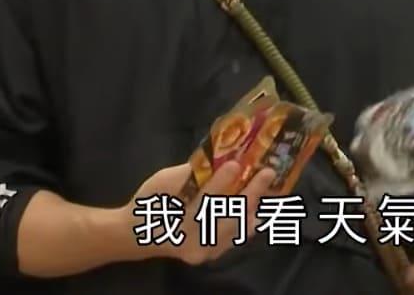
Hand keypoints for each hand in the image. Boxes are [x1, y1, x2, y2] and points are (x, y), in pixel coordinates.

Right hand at [121, 161, 277, 265]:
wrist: (139, 233)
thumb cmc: (151, 201)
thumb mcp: (163, 180)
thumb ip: (189, 172)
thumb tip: (220, 157)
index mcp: (173, 216)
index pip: (201, 200)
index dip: (219, 182)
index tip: (235, 165)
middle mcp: (189, 239)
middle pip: (224, 216)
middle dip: (249, 194)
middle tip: (267, 174)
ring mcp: (201, 250)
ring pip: (234, 230)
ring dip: (255, 208)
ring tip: (274, 191)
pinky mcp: (209, 256)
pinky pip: (233, 239)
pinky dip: (248, 224)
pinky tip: (262, 211)